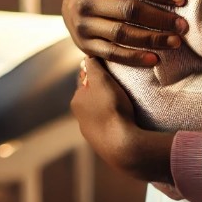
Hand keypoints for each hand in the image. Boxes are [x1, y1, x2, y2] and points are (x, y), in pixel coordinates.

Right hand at [63, 0, 189, 66]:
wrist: (68, 9)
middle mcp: (86, 3)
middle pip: (129, 12)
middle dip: (160, 19)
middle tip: (184, 25)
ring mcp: (85, 26)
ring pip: (123, 35)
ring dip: (152, 40)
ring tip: (176, 42)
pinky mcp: (86, 46)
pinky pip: (113, 54)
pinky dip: (134, 58)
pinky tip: (155, 60)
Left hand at [71, 57, 173, 183]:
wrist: (122, 144)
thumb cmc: (112, 108)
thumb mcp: (102, 80)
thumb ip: (94, 66)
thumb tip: (88, 57)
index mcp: (76, 101)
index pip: (85, 80)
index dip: (97, 73)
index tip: (111, 70)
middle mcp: (80, 118)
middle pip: (92, 98)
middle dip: (103, 92)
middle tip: (120, 86)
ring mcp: (91, 133)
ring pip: (100, 113)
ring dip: (109, 108)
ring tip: (125, 103)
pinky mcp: (104, 144)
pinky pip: (109, 127)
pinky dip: (115, 121)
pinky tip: (125, 120)